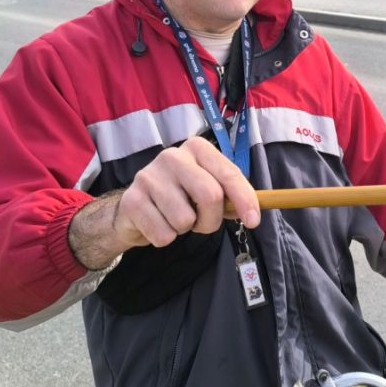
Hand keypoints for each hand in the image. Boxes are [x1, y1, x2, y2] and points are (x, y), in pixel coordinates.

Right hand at [114, 136, 259, 247]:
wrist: (135, 208)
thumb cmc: (180, 197)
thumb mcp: (207, 189)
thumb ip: (229, 196)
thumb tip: (253, 213)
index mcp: (196, 148)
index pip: (228, 173)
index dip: (244, 199)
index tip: (253, 221)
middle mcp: (172, 156)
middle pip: (210, 196)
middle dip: (212, 220)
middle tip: (203, 224)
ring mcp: (148, 176)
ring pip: (185, 220)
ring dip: (185, 230)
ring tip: (175, 218)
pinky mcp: (131, 200)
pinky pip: (163, 235)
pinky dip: (165, 238)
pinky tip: (158, 223)